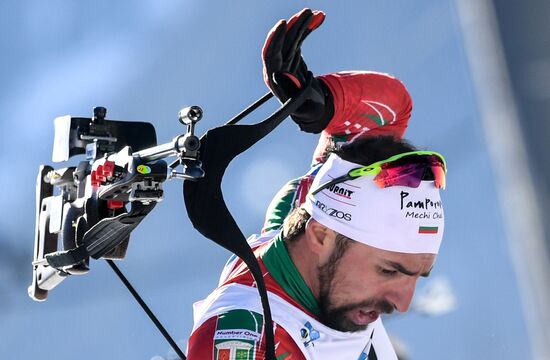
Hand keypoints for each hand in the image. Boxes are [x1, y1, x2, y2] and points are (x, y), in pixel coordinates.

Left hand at [262, 9, 332, 132]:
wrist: (311, 107)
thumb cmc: (306, 108)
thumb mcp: (302, 103)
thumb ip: (292, 91)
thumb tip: (280, 76)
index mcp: (274, 77)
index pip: (270, 54)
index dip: (276, 38)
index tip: (283, 24)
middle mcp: (277, 65)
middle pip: (282, 42)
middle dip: (293, 26)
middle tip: (305, 13)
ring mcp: (286, 58)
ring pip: (292, 37)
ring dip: (303, 24)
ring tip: (315, 13)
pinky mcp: (294, 54)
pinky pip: (300, 38)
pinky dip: (309, 28)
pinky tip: (319, 18)